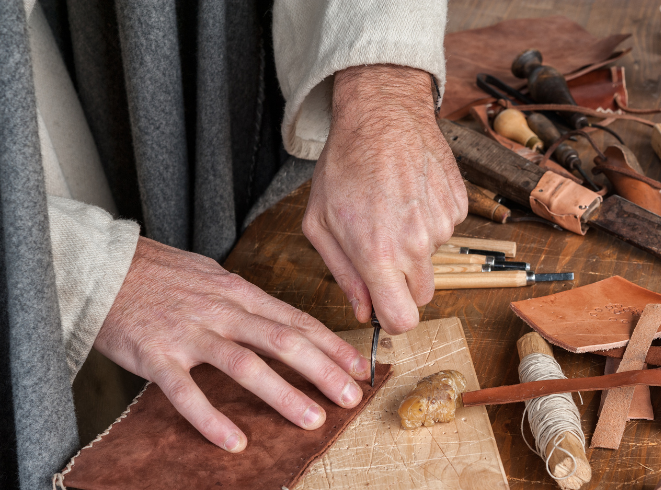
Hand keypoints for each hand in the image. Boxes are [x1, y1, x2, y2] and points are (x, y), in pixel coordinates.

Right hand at [94, 237, 370, 452]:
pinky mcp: (157, 356)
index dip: (331, 344)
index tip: (359, 366)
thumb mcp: (214, 277)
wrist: (102, 266)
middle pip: (283, 341)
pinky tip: (235, 442)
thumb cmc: (161, 274)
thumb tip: (281, 320)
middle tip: (351, 396)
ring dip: (282, 394)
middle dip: (322, 370)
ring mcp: (190, 333)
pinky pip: (187, 392)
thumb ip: (247, 301)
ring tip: (311, 419)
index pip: (296, 319)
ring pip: (245, 365)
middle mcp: (222, 311)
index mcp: (239, 293)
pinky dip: (211, 419)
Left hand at [302, 64, 466, 334]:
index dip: (392, 318)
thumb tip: (363, 310)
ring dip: (415, 245)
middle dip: (403, 283)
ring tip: (392, 208)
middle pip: (422, 295)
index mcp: (378, 254)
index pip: (402, 320)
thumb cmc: (344, 164)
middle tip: (382, 250)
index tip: (383, 305)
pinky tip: (410, 193)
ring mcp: (443, 225)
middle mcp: (416, 245)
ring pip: (433, 259)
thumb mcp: (320, 222)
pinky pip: (446, 230)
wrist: (383, 114)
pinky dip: (430, 219)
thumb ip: (343, 273)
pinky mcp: (459, 206)